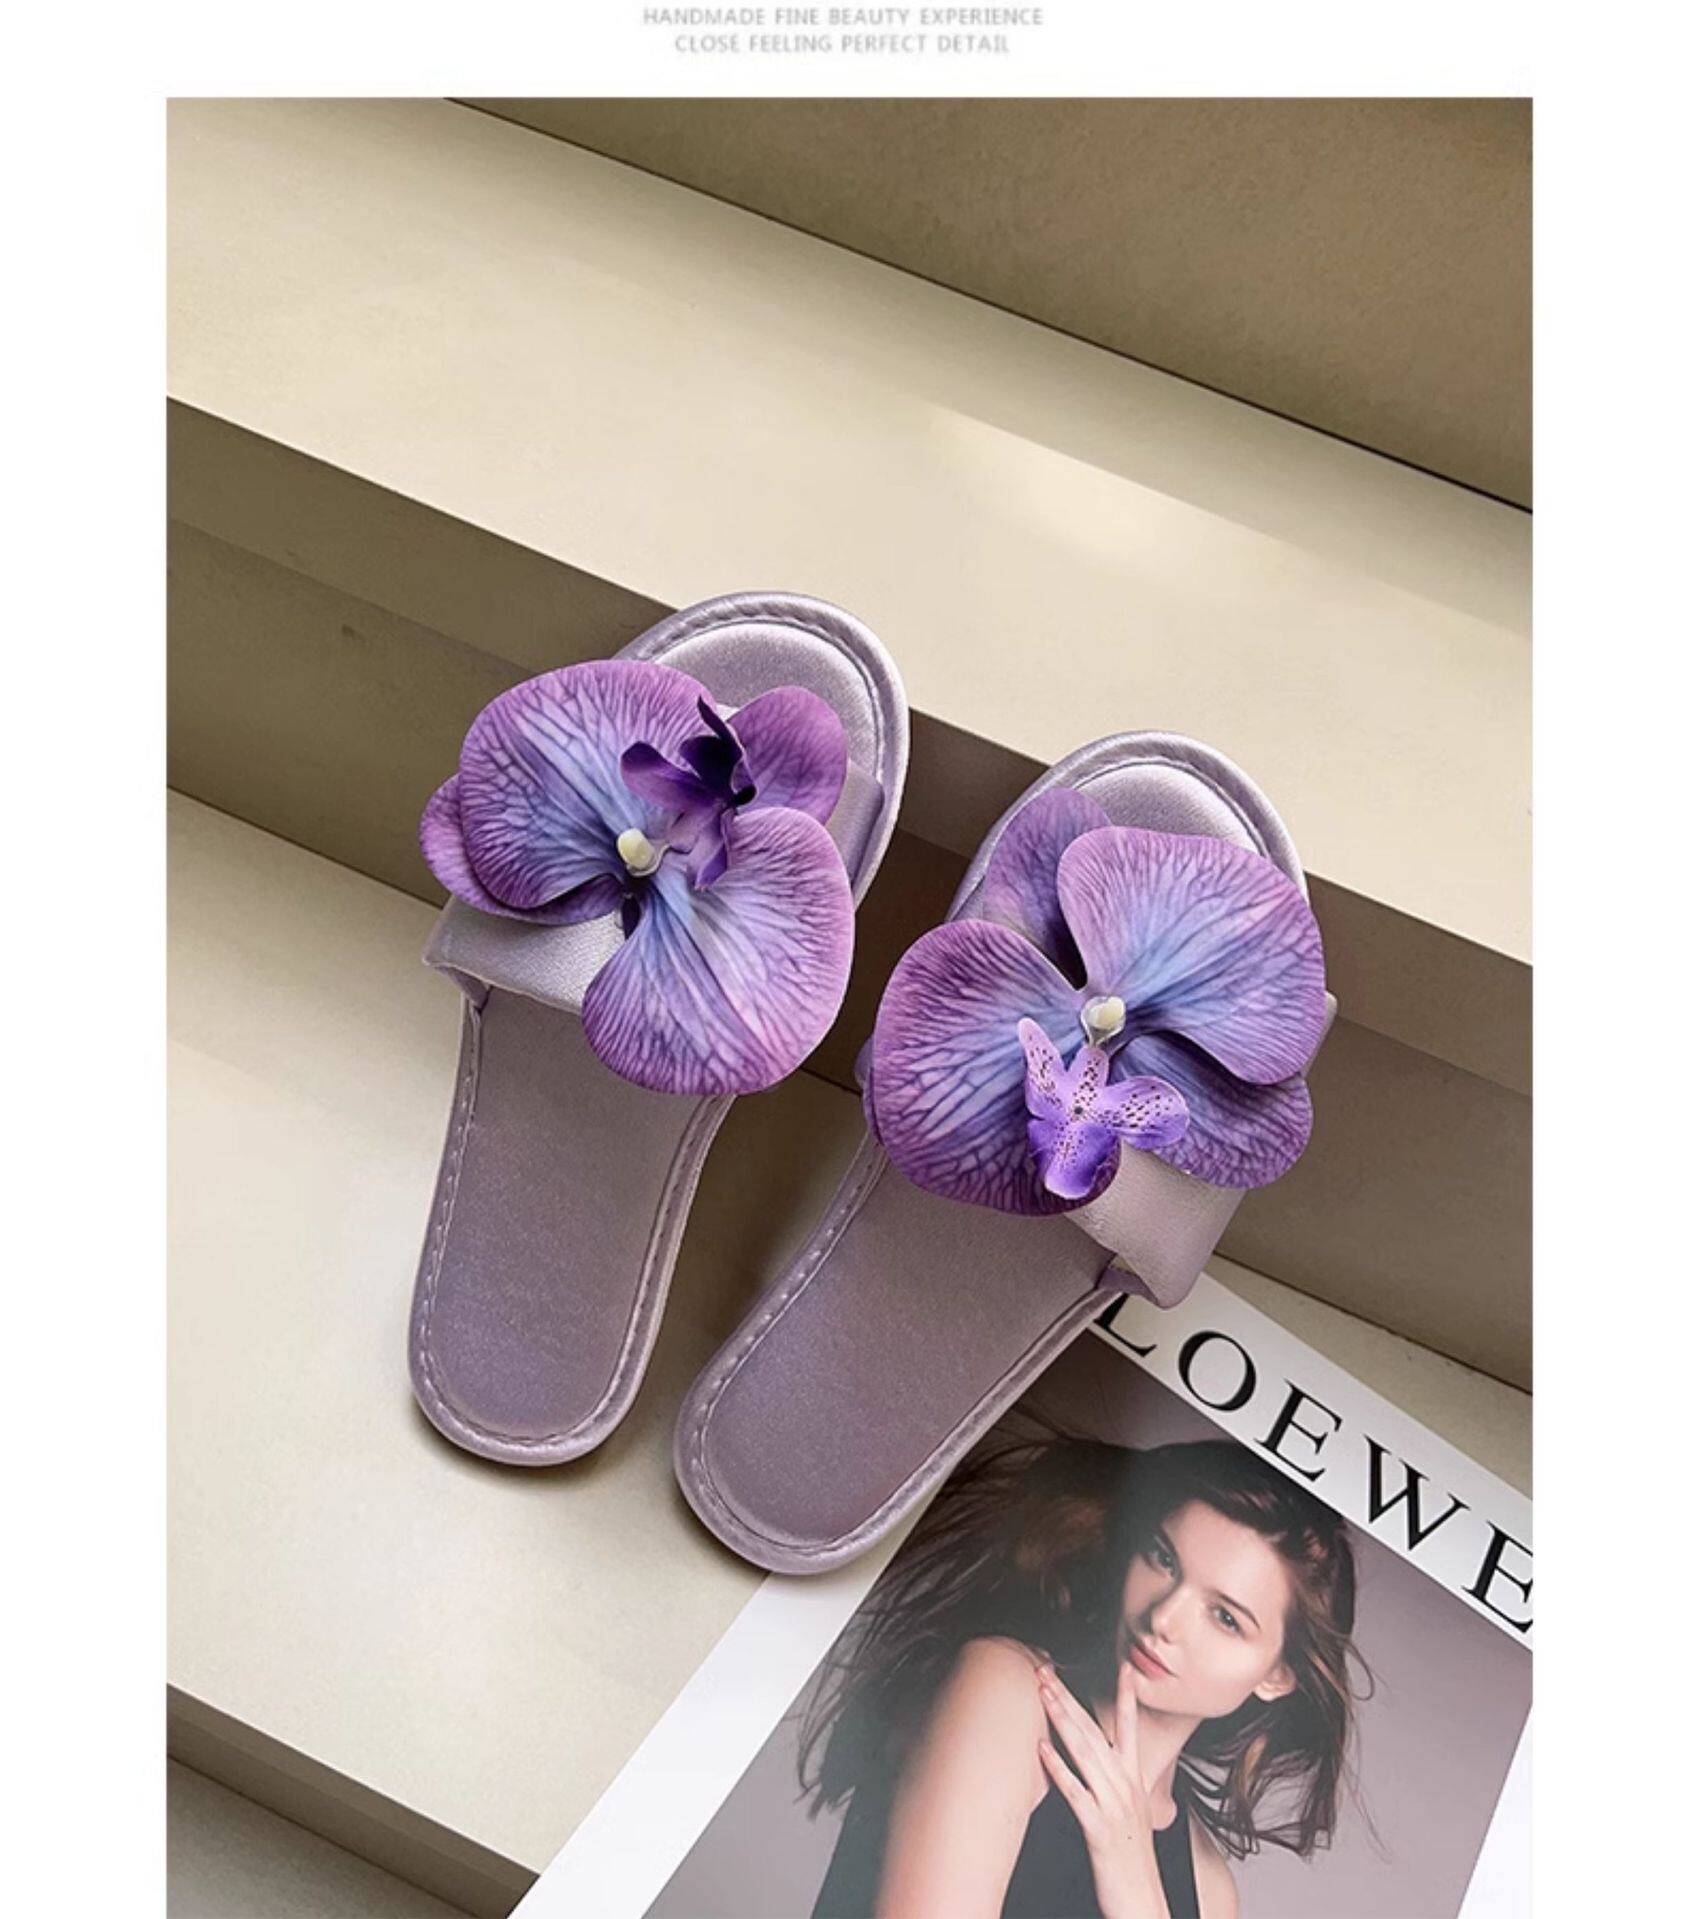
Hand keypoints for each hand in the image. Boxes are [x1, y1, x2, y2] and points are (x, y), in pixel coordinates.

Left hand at [1037, 1663, 1170, 1918]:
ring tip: (1043, 1693)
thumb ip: (1116, 1782)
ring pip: (1084, 1752)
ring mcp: (1113, 1806)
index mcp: (1134, 1780)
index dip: (1126, 1695)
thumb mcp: (1130, 1812)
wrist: (1143, 1902)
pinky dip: (1058, 1768)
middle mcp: (1125, 1786)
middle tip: (1047, 1670)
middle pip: (1095, 1731)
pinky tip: (1042, 1749)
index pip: (1130, 1728)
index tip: (1123, 1665)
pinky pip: (1075, 1792)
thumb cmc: (1131, 1858)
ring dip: (1062, 1719)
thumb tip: (1098, 1759)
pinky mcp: (1098, 1829)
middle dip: (1069, 1697)